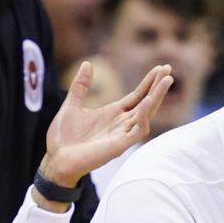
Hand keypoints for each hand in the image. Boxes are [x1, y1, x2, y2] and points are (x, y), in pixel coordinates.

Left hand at [39, 62, 172, 187]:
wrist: (55, 159)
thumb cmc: (63, 138)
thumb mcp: (71, 105)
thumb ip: (81, 86)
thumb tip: (87, 63)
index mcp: (113, 114)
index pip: (137, 96)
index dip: (149, 83)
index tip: (160, 68)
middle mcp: (121, 124)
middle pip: (146, 103)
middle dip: (157, 87)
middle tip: (168, 69)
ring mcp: (122, 135)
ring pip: (146, 115)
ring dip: (156, 98)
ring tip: (165, 81)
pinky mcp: (119, 146)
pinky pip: (138, 131)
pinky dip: (144, 116)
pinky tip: (147, 102)